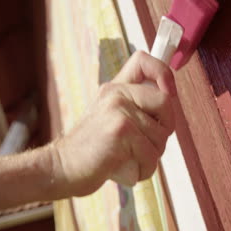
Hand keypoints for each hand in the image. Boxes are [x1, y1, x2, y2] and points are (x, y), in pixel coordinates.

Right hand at [53, 51, 175, 196]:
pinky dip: (145, 168)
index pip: (143, 60)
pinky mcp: (121, 130)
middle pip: (165, 102)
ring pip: (161, 135)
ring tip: (131, 159)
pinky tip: (129, 170)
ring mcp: (118, 110)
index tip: (168, 94)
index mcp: (115, 88)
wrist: (62, 167)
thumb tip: (169, 100)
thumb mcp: (111, 117)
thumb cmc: (92, 149)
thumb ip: (134, 107)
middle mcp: (116, 93)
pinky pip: (151, 153)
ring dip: (152, 156)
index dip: (164, 74)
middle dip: (164, 130)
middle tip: (146, 144)